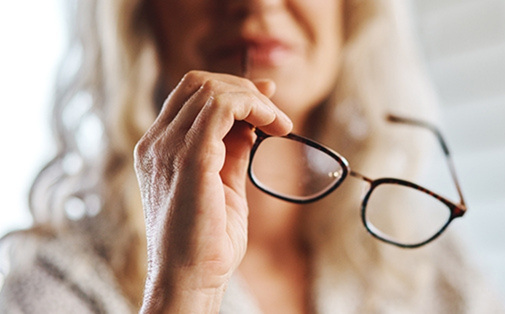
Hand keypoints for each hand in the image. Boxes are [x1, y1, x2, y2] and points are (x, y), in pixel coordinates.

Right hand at [134, 71, 291, 312]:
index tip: (266, 97)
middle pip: (199, 84)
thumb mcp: (222, 186)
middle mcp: (157, 143)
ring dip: (254, 99)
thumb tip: (250, 125)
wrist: (190, 280)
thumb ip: (231, 152)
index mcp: (159, 149)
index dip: (231, 90)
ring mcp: (168, 148)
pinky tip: (273, 125)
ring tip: (280, 122)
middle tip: (275, 112)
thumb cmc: (206, 243)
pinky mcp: (190, 158)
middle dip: (244, 89)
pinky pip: (222, 107)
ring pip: (211, 89)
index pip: (190, 96)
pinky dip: (253, 107)